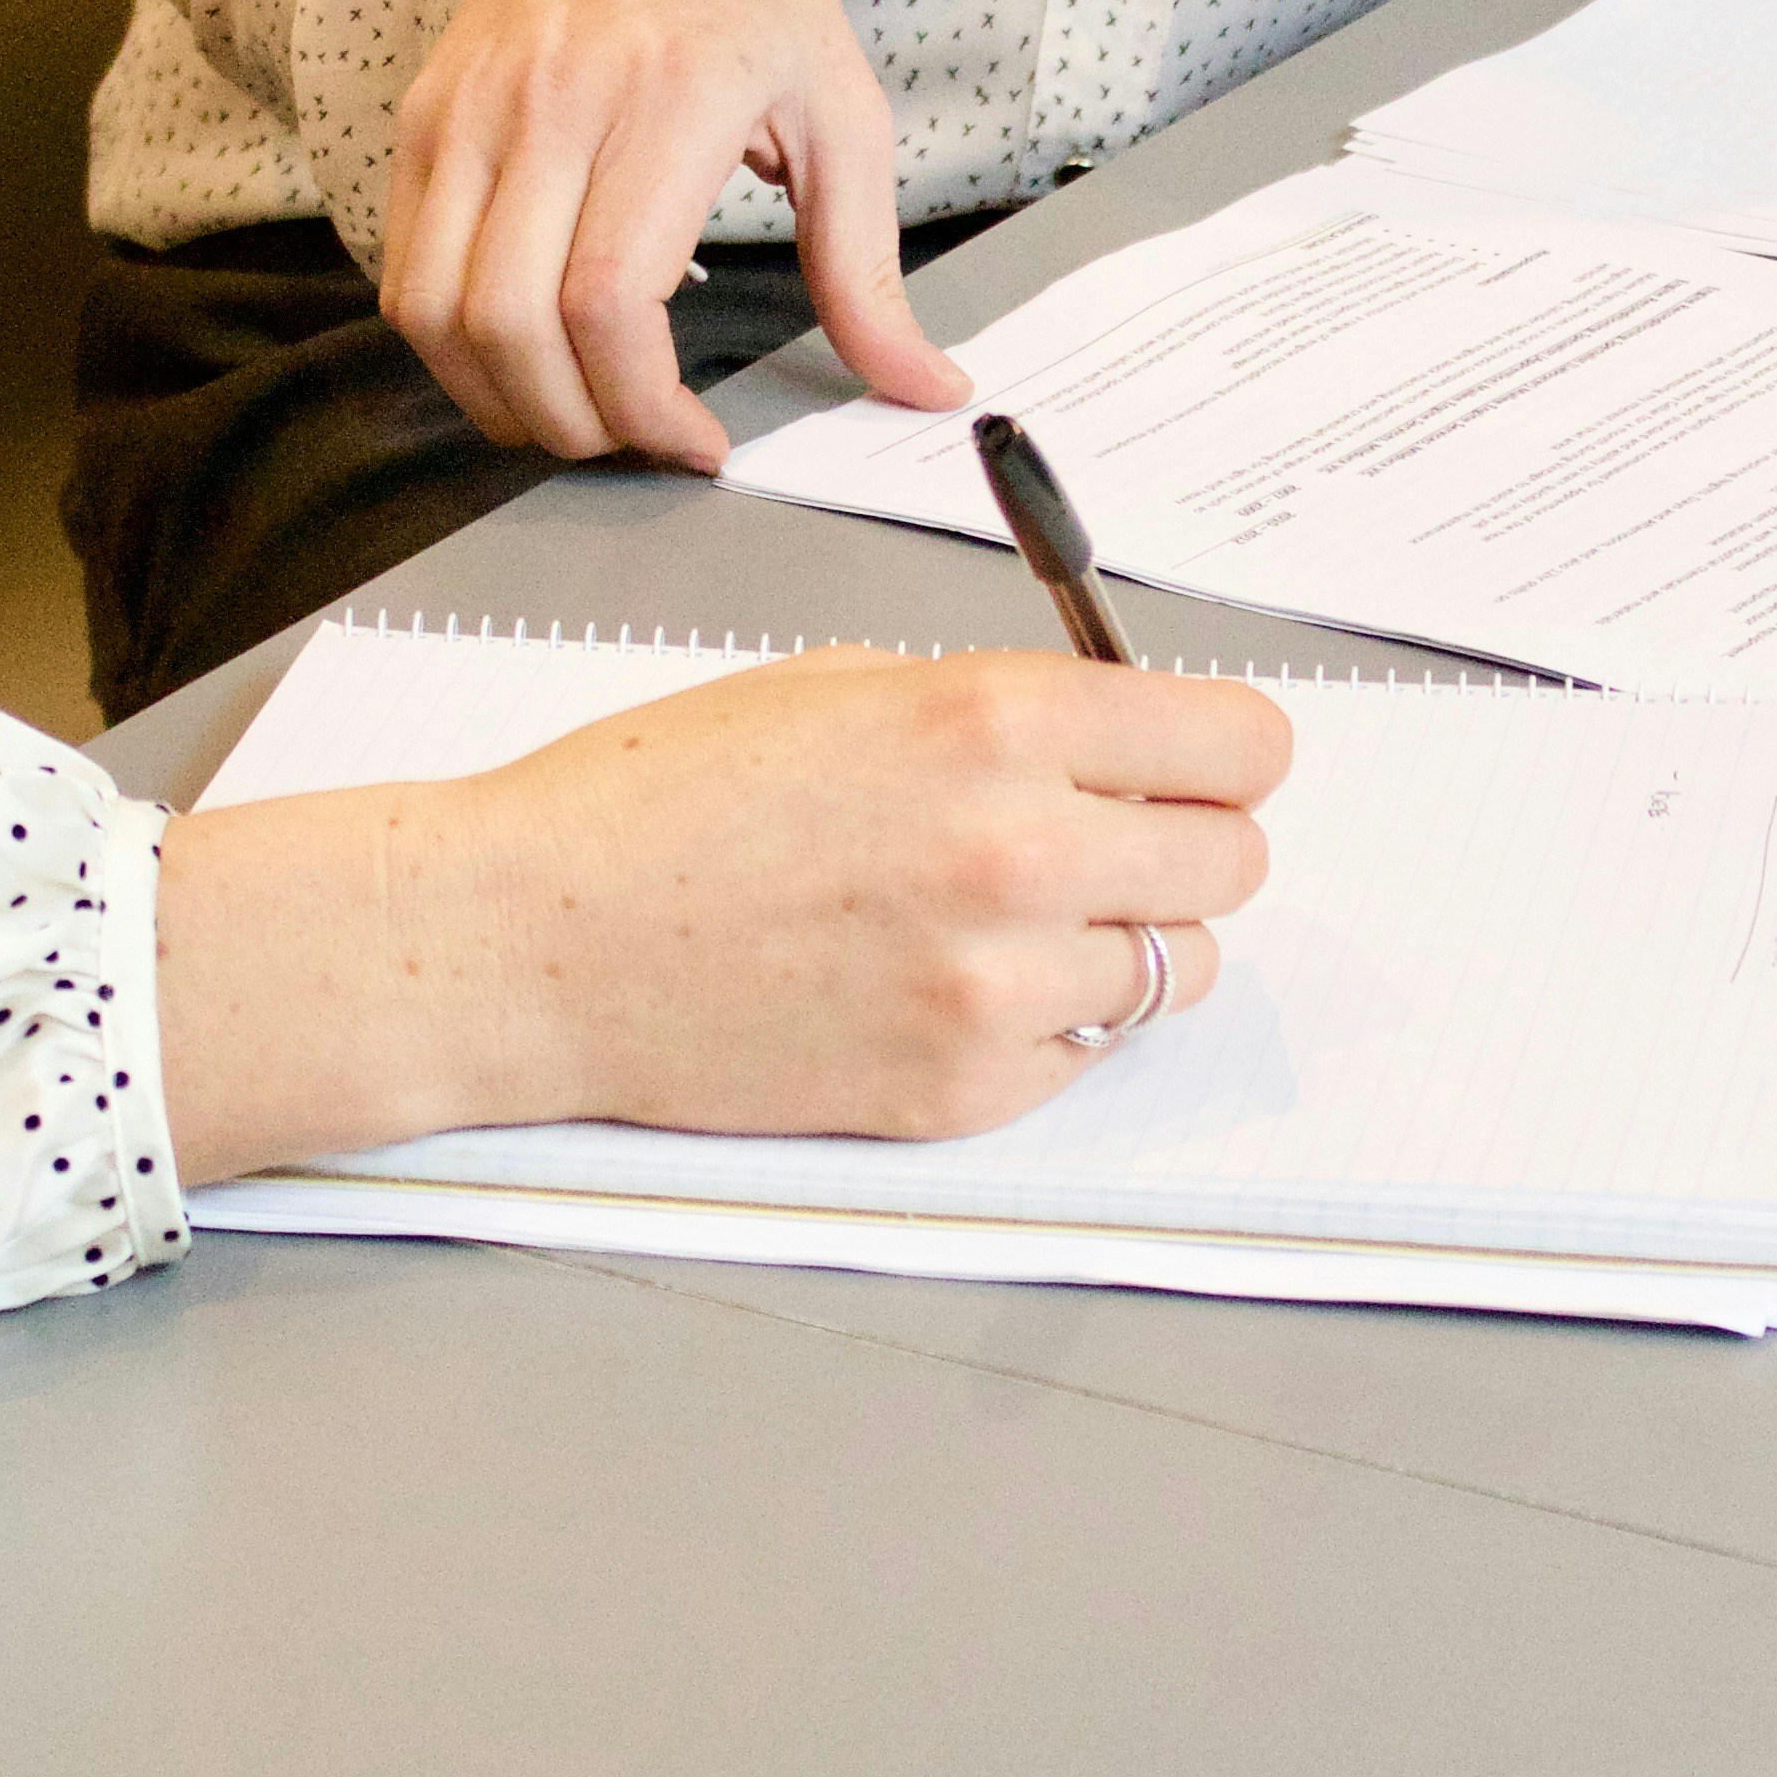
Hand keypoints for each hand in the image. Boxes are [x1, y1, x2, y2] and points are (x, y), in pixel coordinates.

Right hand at [152, 649, 1290, 1176]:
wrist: (534, 940)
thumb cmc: (661, 800)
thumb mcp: (845, 686)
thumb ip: (1004, 710)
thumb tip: (1123, 740)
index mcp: (995, 721)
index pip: (1242, 746)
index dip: (1222, 753)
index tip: (1195, 763)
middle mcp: (1020, 852)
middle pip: (1232, 863)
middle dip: (1179, 845)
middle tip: (1103, 843)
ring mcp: (996, 987)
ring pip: (1175, 971)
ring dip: (1121, 943)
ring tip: (1011, 922)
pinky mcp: (961, 1090)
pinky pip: (1083, 1055)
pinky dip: (1043, 1027)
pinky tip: (942, 987)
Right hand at [380, 0, 971, 472]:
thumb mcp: (841, 109)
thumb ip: (869, 267)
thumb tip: (926, 387)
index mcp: (671, 97)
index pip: (610, 298)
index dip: (643, 406)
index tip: (696, 442)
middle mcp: (554, 102)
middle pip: (513, 324)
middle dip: (575, 426)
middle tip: (636, 441)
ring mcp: (471, 111)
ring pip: (438, 313)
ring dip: (500, 401)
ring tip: (577, 414)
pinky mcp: (424, 121)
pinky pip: (406, 274)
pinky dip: (453, 349)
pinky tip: (522, 359)